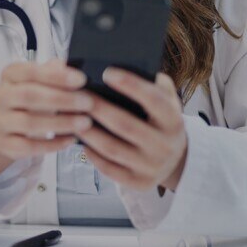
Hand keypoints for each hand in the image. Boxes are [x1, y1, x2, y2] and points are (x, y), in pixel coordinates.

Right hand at [0, 59, 93, 179]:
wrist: (10, 126)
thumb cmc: (32, 99)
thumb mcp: (42, 81)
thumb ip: (56, 73)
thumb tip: (77, 69)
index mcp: (10, 75)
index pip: (30, 71)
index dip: (56, 76)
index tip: (80, 80)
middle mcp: (1, 96)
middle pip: (28, 95)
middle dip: (61, 99)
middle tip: (87, 103)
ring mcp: (0, 121)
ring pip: (29, 123)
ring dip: (60, 123)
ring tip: (84, 122)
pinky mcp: (4, 143)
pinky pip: (28, 146)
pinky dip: (52, 144)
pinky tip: (71, 139)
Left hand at [75, 68, 187, 190]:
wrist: (176, 160)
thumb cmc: (161, 120)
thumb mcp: (167, 100)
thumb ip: (153, 83)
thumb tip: (125, 63)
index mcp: (173, 120)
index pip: (153, 100)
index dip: (131, 85)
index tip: (107, 72)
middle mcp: (165, 145)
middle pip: (126, 125)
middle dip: (99, 108)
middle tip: (78, 94)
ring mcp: (152, 166)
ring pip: (113, 148)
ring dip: (88, 132)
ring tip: (71, 116)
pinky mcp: (139, 183)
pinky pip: (110, 169)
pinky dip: (92, 154)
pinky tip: (80, 140)